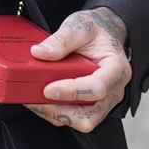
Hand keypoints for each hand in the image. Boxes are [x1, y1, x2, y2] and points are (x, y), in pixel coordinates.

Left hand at [26, 6, 131, 133]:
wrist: (105, 32)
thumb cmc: (97, 30)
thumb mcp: (80, 26)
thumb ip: (61, 40)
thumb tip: (39, 53)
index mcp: (116, 69)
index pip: (97, 88)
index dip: (72, 92)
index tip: (48, 88)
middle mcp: (113, 90)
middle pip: (90, 116)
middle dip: (60, 112)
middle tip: (36, 99)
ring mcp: (103, 101)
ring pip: (81, 121)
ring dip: (54, 114)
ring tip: (33, 100)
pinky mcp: (91, 105)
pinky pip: (73, 117)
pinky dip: (54, 112)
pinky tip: (39, 100)